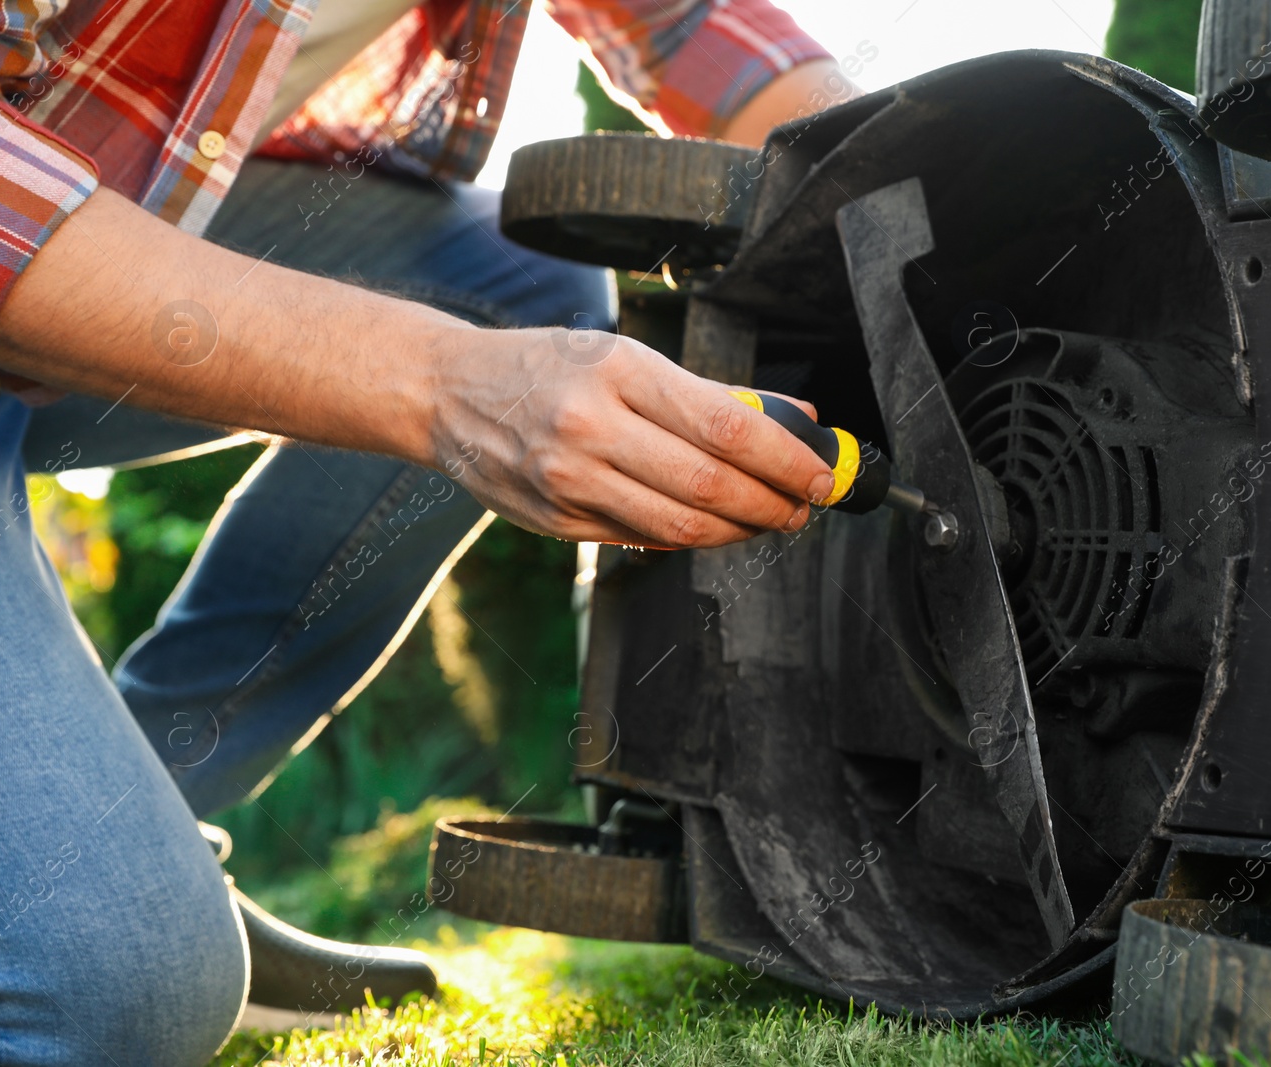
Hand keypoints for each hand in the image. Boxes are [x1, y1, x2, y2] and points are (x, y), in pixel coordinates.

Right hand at [431, 326, 834, 547]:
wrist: (448, 394)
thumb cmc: (550, 367)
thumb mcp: (625, 355)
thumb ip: (711, 393)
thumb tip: (797, 421)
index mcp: (618, 371)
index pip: (727, 427)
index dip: (787, 460)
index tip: (821, 474)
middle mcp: (590, 428)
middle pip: (711, 485)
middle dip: (773, 503)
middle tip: (804, 507)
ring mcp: (569, 481)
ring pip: (682, 524)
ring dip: (739, 531)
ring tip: (768, 519)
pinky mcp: (558, 522)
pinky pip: (644, 538)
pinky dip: (691, 537)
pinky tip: (713, 525)